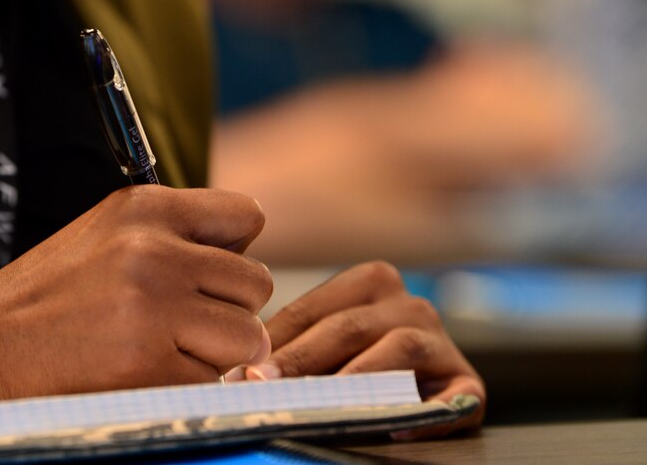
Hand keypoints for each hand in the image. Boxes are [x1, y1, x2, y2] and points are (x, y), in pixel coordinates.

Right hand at [0, 186, 271, 421]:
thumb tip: (247, 257)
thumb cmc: (47, 295)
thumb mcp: (108, 233)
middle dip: (228, 309)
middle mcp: (155, 249)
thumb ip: (176, 233)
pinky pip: (213, 379)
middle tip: (181, 322)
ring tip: (162, 347)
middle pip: (256, 283)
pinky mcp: (148, 365)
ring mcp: (153, 307)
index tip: (208, 274)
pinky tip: (142, 371)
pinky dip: (187, 384)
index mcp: (146, 208)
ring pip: (247, 336)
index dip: (235, 250)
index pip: (247, 216)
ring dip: (215, 352)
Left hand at [230, 261, 484, 438]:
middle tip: (267, 388)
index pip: (310, 310)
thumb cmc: (360, 363)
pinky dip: (421, 414)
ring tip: (320, 406)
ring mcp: (441, 341)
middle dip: (301, 361)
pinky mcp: (467, 385)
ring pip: (396, 351)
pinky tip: (394, 428)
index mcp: (370, 281)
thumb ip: (294, 347)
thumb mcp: (327, 342)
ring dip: (354, 382)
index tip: (243, 373)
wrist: (433, 387)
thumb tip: (240, 375)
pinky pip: (447, 398)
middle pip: (346, 328)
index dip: (273, 342)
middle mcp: (409, 302)